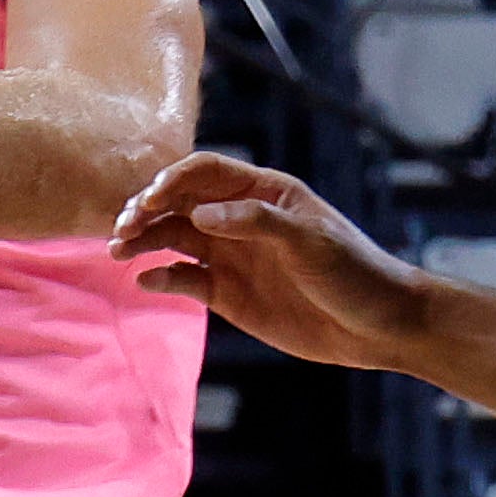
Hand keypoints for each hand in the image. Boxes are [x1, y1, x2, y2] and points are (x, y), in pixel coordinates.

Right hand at [105, 148, 430, 369]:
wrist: (378, 325)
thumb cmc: (354, 272)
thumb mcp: (311, 242)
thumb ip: (257, 222)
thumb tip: (201, 212)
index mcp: (263, 192)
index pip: (205, 171)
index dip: (173, 181)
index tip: (150, 201)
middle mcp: (240, 219)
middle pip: (180, 203)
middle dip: (146, 210)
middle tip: (122, 227)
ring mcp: (232, 256)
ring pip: (175, 238)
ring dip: (144, 241)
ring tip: (117, 251)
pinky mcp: (229, 294)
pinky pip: (185, 279)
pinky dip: (162, 276)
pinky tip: (146, 280)